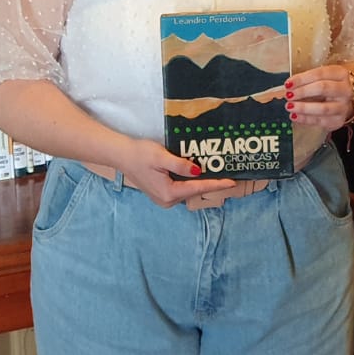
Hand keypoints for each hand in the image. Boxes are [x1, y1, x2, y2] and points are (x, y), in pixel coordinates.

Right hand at [117, 136, 235, 208]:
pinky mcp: (162, 193)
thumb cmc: (139, 154)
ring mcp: (164, 198)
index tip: (231, 182)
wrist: (121, 156)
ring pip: (189, 190)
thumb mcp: (160, 156)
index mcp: (168, 193)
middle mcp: (167, 200)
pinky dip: (192, 182)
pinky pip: (182, 188)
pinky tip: (199, 173)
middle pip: (195, 191)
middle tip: (229, 175)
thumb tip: (197, 171)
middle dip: (211, 184)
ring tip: (218, 173)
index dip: (216, 184)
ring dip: (202, 182)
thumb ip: (179, 164)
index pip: (197, 188)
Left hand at [283, 64, 353, 131]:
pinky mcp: (338, 120)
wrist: (343, 101)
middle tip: (289, 95)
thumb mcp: (321, 78)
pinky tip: (294, 116)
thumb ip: (306, 80)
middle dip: (303, 92)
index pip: (319, 74)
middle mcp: (345, 90)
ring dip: (303, 107)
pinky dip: (305, 119)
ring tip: (289, 106)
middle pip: (323, 88)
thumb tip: (288, 86)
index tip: (288, 84)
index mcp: (340, 74)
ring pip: (323, 108)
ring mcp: (343, 106)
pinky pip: (320, 120)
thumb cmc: (328, 86)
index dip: (302, 79)